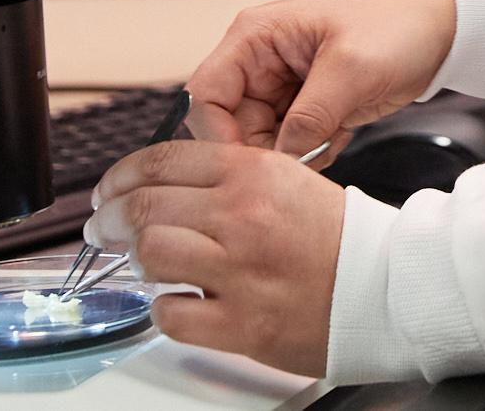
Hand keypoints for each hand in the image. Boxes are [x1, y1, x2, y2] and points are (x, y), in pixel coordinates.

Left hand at [86, 141, 342, 375]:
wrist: (382, 286)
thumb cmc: (335, 236)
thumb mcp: (285, 177)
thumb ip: (226, 174)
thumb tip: (164, 180)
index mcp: (251, 173)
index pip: (161, 161)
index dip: (120, 176)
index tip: (109, 190)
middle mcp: (241, 217)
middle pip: (144, 207)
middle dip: (109, 218)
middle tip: (101, 228)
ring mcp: (239, 271)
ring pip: (151, 254)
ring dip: (132, 259)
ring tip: (133, 262)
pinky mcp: (242, 323)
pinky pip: (172, 314)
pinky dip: (161, 309)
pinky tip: (171, 302)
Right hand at [184, 0, 456, 159]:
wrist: (441, 29)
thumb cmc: (396, 25)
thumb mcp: (351, 68)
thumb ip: (309, 116)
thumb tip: (280, 160)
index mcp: (255, 37)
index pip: (206, 94)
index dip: (218, 135)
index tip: (247, 168)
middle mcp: (261, 62)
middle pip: (230, 125)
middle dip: (262, 151)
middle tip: (299, 163)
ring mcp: (283, 87)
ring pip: (260, 142)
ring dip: (291, 155)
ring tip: (330, 140)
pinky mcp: (306, 108)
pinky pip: (290, 146)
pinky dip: (312, 152)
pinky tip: (341, 136)